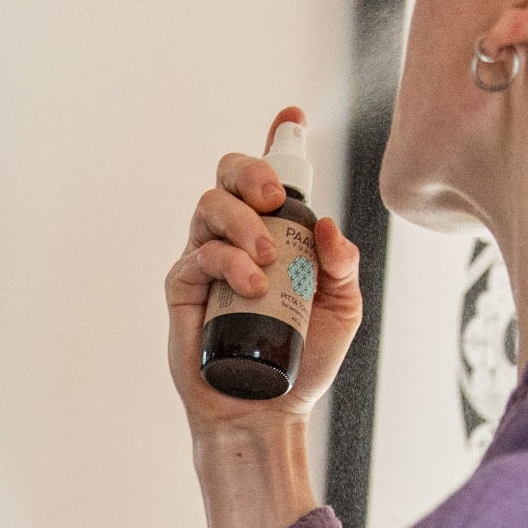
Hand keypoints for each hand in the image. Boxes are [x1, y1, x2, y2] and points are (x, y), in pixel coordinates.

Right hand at [165, 106, 362, 440]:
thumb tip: (329, 225)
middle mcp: (236, 237)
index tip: (292, 116)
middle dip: (251, 171)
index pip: (270, 178)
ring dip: (242, 221)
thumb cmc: (306, 359)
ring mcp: (206, 259)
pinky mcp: (185, 287)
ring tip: (268, 259)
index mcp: (276, 233)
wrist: (267, 410)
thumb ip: (342, 263)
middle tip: (276, 199)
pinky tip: (252, 285)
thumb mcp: (343, 307)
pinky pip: (199, 253)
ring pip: (210, 207)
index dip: (278, 139)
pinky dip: (228, 261)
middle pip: (228, 175)